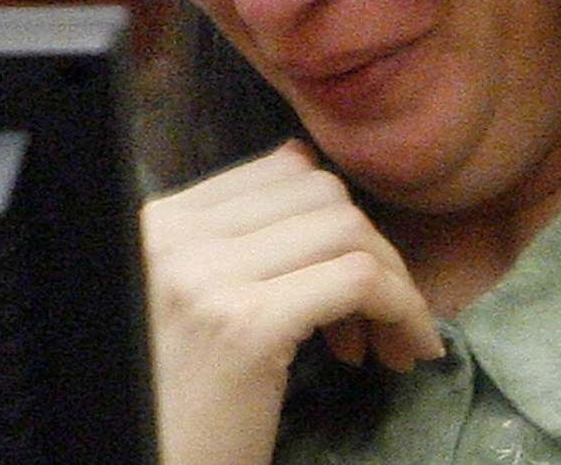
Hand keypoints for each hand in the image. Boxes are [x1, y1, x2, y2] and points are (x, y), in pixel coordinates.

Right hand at [141, 140, 444, 464]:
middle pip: (321, 194)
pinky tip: (401, 349)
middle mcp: (173, 236)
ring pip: (347, 229)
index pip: (282, 168)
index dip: (336, 217)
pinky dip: (401, 308)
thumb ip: (236, 232)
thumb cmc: (182, 400)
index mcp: (158, 221)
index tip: (349, 273)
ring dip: (393, 282)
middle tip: (377, 316)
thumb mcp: (193, 295)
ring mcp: (207, 277)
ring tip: (385, 342)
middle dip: (370, 247)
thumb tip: (304, 160)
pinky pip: (359, 279)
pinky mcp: (246, 325)